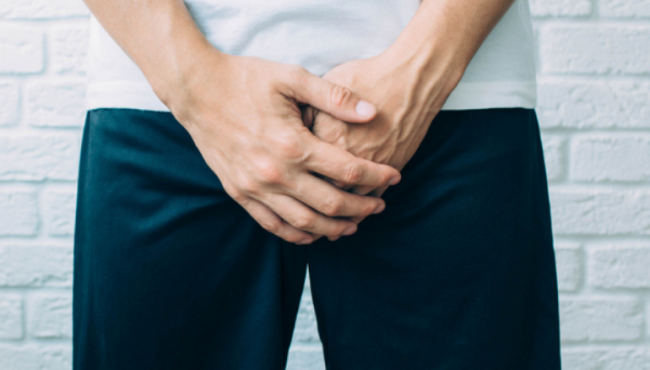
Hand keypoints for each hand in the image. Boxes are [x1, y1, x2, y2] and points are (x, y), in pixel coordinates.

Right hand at [164, 49, 400, 244]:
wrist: (196, 90)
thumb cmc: (246, 79)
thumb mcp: (291, 77)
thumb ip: (333, 97)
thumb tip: (372, 113)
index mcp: (292, 143)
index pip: (348, 170)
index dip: (377, 176)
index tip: (394, 177)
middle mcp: (275, 172)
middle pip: (331, 204)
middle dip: (362, 208)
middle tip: (379, 206)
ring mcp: (255, 187)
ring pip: (304, 223)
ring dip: (334, 228)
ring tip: (354, 225)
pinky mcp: (239, 193)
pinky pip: (273, 225)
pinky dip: (297, 235)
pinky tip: (314, 234)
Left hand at [305, 46, 463, 225]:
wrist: (413, 77)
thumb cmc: (368, 76)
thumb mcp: (326, 85)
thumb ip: (306, 110)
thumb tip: (289, 129)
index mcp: (323, 135)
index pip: (298, 167)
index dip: (287, 181)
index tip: (279, 190)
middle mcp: (344, 155)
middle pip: (318, 189)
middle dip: (308, 207)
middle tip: (298, 219)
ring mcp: (369, 164)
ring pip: (346, 200)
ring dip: (334, 217)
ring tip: (323, 230)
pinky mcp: (390, 167)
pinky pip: (370, 196)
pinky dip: (359, 211)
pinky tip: (351, 218)